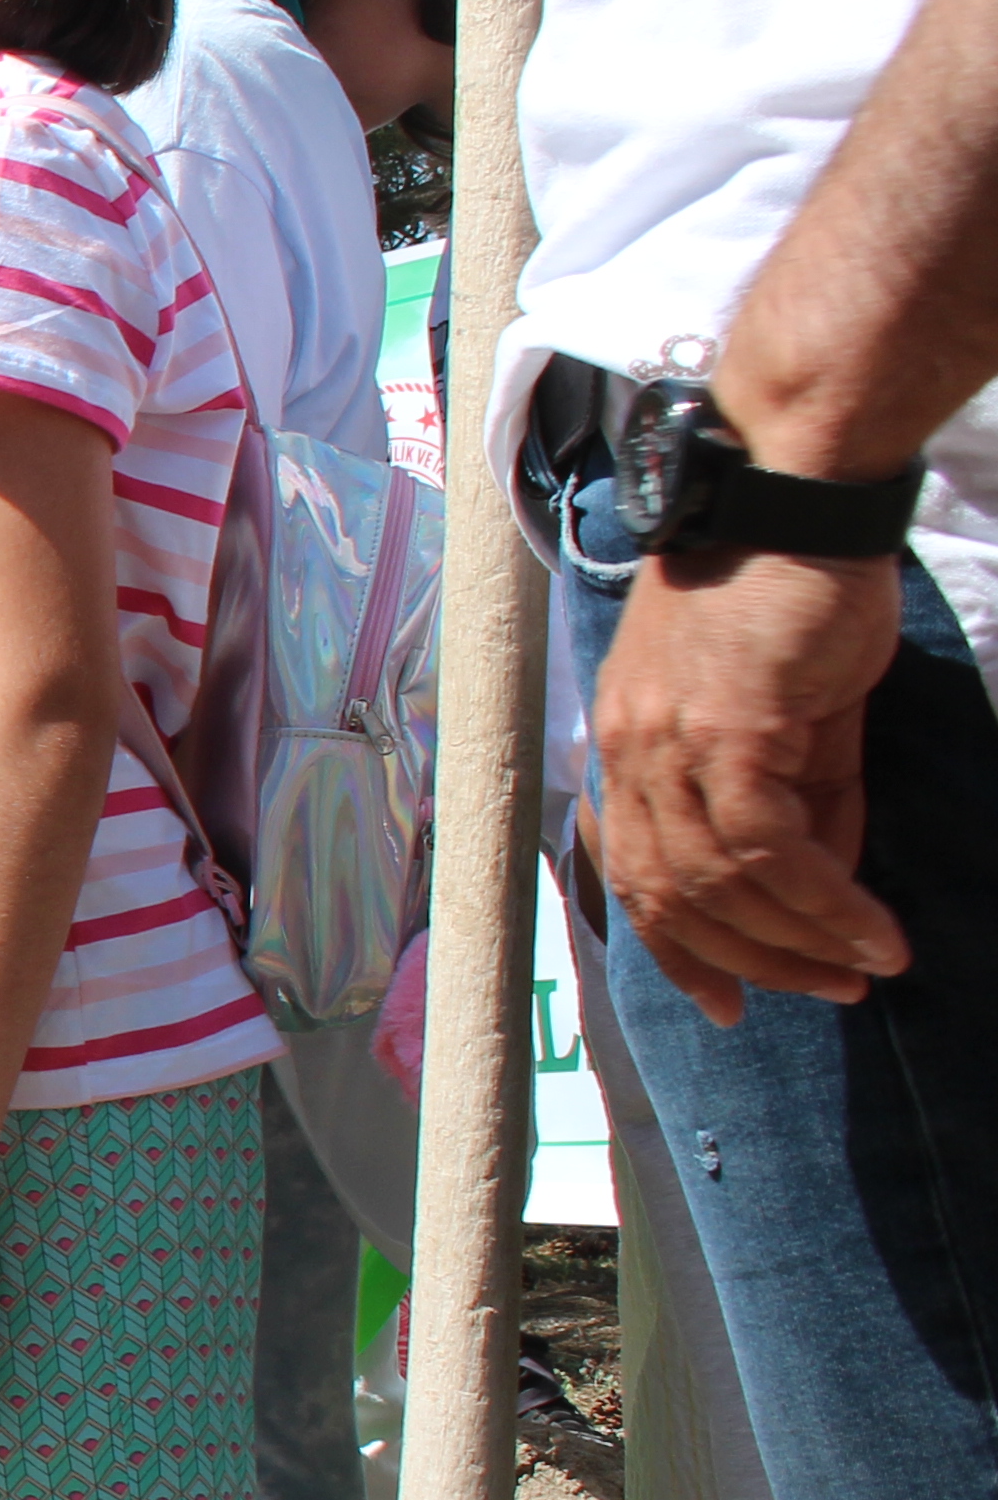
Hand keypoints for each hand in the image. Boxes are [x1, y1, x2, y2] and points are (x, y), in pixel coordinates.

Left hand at [589, 545, 906, 1021]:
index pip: (631, 873)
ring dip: (799, 942)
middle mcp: (630, 750)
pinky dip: (823, 902)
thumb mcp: (792, 714)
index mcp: (627, 745)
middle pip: (670, 896)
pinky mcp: (729, 729)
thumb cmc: (793, 591)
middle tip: (825, 992)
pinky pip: (769, 849)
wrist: (796, 498)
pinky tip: (871, 930)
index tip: (725, 1001)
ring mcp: (669, 741)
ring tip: (864, 970)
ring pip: (722, 883)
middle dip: (749, 962)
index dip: (676, 950)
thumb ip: (803, 795)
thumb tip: (824, 879)